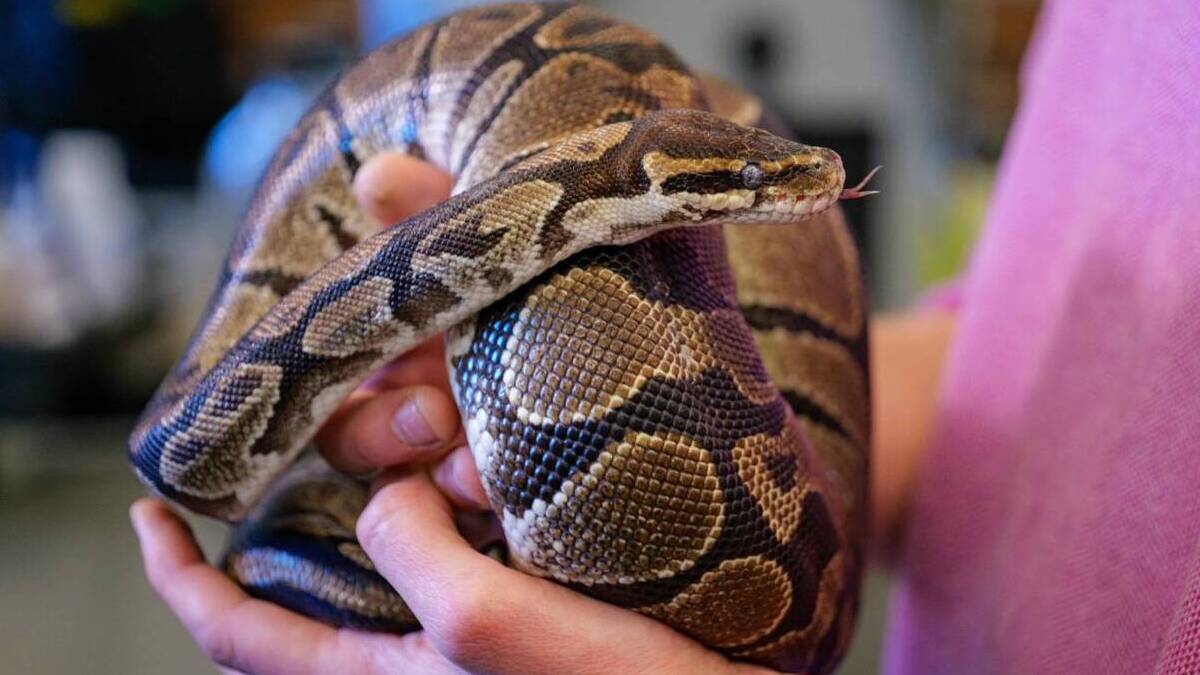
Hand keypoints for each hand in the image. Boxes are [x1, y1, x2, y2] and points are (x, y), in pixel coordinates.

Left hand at [131, 152, 767, 674]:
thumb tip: (393, 488)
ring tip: (425, 397)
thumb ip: (415, 557)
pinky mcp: (530, 593)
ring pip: (402, 527)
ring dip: (401, 460)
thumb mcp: (490, 632)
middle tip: (349, 399)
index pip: (238, 630)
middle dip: (321, 475)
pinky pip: (467, 525)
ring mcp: (474, 619)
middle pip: (326, 556)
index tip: (148, 510)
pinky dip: (460, 474)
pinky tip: (492, 435)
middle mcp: (416, 649)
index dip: (178, 573)